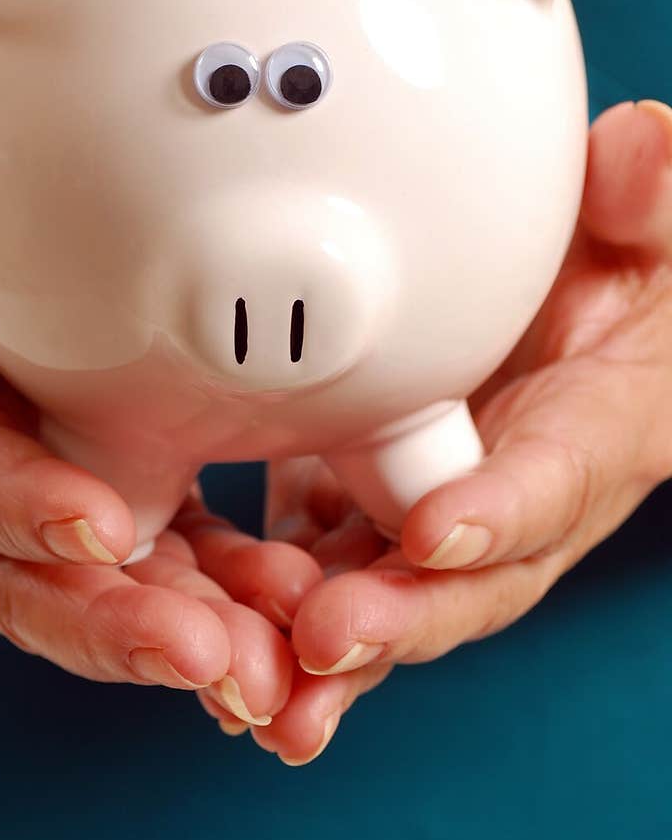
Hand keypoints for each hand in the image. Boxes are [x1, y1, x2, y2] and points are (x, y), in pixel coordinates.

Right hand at [0, 170, 294, 710]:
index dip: (17, 507)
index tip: (96, 526)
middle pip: (33, 582)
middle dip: (120, 625)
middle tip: (210, 658)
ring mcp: (39, 524)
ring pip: (112, 594)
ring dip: (191, 634)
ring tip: (272, 663)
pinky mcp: (113, 511)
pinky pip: (170, 563)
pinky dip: (228, 596)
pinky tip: (293, 608)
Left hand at [197, 101, 671, 762]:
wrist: (577, 330)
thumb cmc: (616, 279)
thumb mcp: (642, 231)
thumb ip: (643, 199)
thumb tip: (643, 146)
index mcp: (592, 435)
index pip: (555, 479)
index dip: (499, 512)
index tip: (434, 531)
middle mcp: (513, 504)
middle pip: (464, 580)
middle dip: (398, 614)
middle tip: (326, 639)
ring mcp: (437, 519)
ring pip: (383, 596)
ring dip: (321, 648)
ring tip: (253, 693)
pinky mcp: (369, 511)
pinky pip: (319, 567)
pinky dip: (269, 615)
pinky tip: (210, 649)